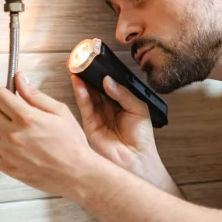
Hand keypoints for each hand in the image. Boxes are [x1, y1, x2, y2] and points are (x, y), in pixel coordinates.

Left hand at [0, 72, 99, 198]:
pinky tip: (4, 144)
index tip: (9, 97)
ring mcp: (7, 151)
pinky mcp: (5, 166)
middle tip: (12, 114)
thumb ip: (35, 95)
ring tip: (9, 130)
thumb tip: (20, 80)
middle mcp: (14, 134)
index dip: (4, 93)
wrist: (76, 173)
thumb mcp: (59, 112)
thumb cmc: (71, 146)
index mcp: (27, 118)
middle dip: (0, 110)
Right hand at [71, 73, 173, 190]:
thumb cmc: (142, 139)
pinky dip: (80, 93)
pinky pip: (84, 106)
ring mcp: (98, 117)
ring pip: (89, 95)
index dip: (104, 74)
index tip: (99, 62)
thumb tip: (109, 81)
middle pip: (97, 89)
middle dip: (91, 75)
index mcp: (122, 105)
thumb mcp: (139, 109)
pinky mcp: (90, 125)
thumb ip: (123, 93)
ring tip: (78, 67)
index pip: (111, 86)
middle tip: (84, 61)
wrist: (137, 160)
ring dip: (83, 81)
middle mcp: (109, 110)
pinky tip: (79, 82)